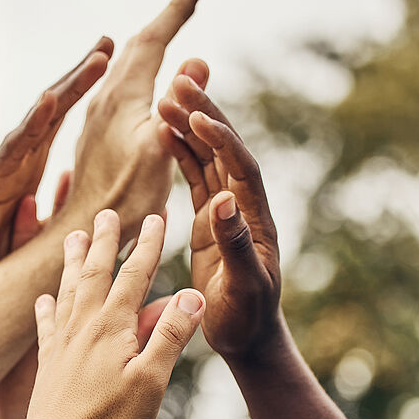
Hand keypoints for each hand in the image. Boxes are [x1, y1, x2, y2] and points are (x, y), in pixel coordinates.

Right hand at [0, 37, 113, 303]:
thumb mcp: (35, 236)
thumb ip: (55, 212)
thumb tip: (79, 192)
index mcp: (29, 171)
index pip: (61, 125)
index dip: (85, 96)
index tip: (111, 67)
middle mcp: (17, 163)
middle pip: (52, 111)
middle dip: (80, 77)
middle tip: (108, 44)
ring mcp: (3, 170)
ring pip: (39, 121)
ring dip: (68, 89)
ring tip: (97, 61)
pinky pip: (15, 149)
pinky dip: (33, 123)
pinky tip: (51, 101)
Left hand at [0, 175, 171, 418]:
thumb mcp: (151, 380)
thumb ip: (170, 335)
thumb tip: (192, 294)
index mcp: (112, 325)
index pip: (135, 274)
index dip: (149, 244)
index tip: (159, 216)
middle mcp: (83, 324)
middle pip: (96, 271)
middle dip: (106, 240)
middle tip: (108, 212)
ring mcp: (63, 341)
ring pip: (68, 289)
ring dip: (74, 261)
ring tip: (73, 236)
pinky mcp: (49, 361)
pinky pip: (47, 324)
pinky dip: (47, 307)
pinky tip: (44, 299)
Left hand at [60, 0, 204, 235]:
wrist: (86, 230)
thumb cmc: (125, 198)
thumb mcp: (159, 148)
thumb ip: (177, 105)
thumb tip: (196, 61)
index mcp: (122, 96)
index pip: (151, 40)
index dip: (175, 13)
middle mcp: (104, 99)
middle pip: (134, 48)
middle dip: (163, 23)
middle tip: (186, 3)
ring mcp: (96, 118)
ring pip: (122, 67)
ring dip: (145, 46)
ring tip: (164, 32)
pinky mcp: (95, 136)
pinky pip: (117, 89)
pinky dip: (136, 72)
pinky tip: (137, 84)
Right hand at [157, 72, 281, 358]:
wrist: (248, 338)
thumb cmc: (248, 319)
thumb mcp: (244, 286)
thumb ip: (236, 244)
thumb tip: (224, 201)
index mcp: (255, 220)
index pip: (240, 168)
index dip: (221, 139)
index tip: (198, 116)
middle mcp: (243, 208)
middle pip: (225, 149)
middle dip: (205, 114)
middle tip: (179, 80)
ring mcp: (226, 212)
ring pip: (208, 158)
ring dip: (189, 127)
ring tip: (164, 97)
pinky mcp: (209, 222)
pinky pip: (195, 178)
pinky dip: (180, 153)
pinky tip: (163, 133)